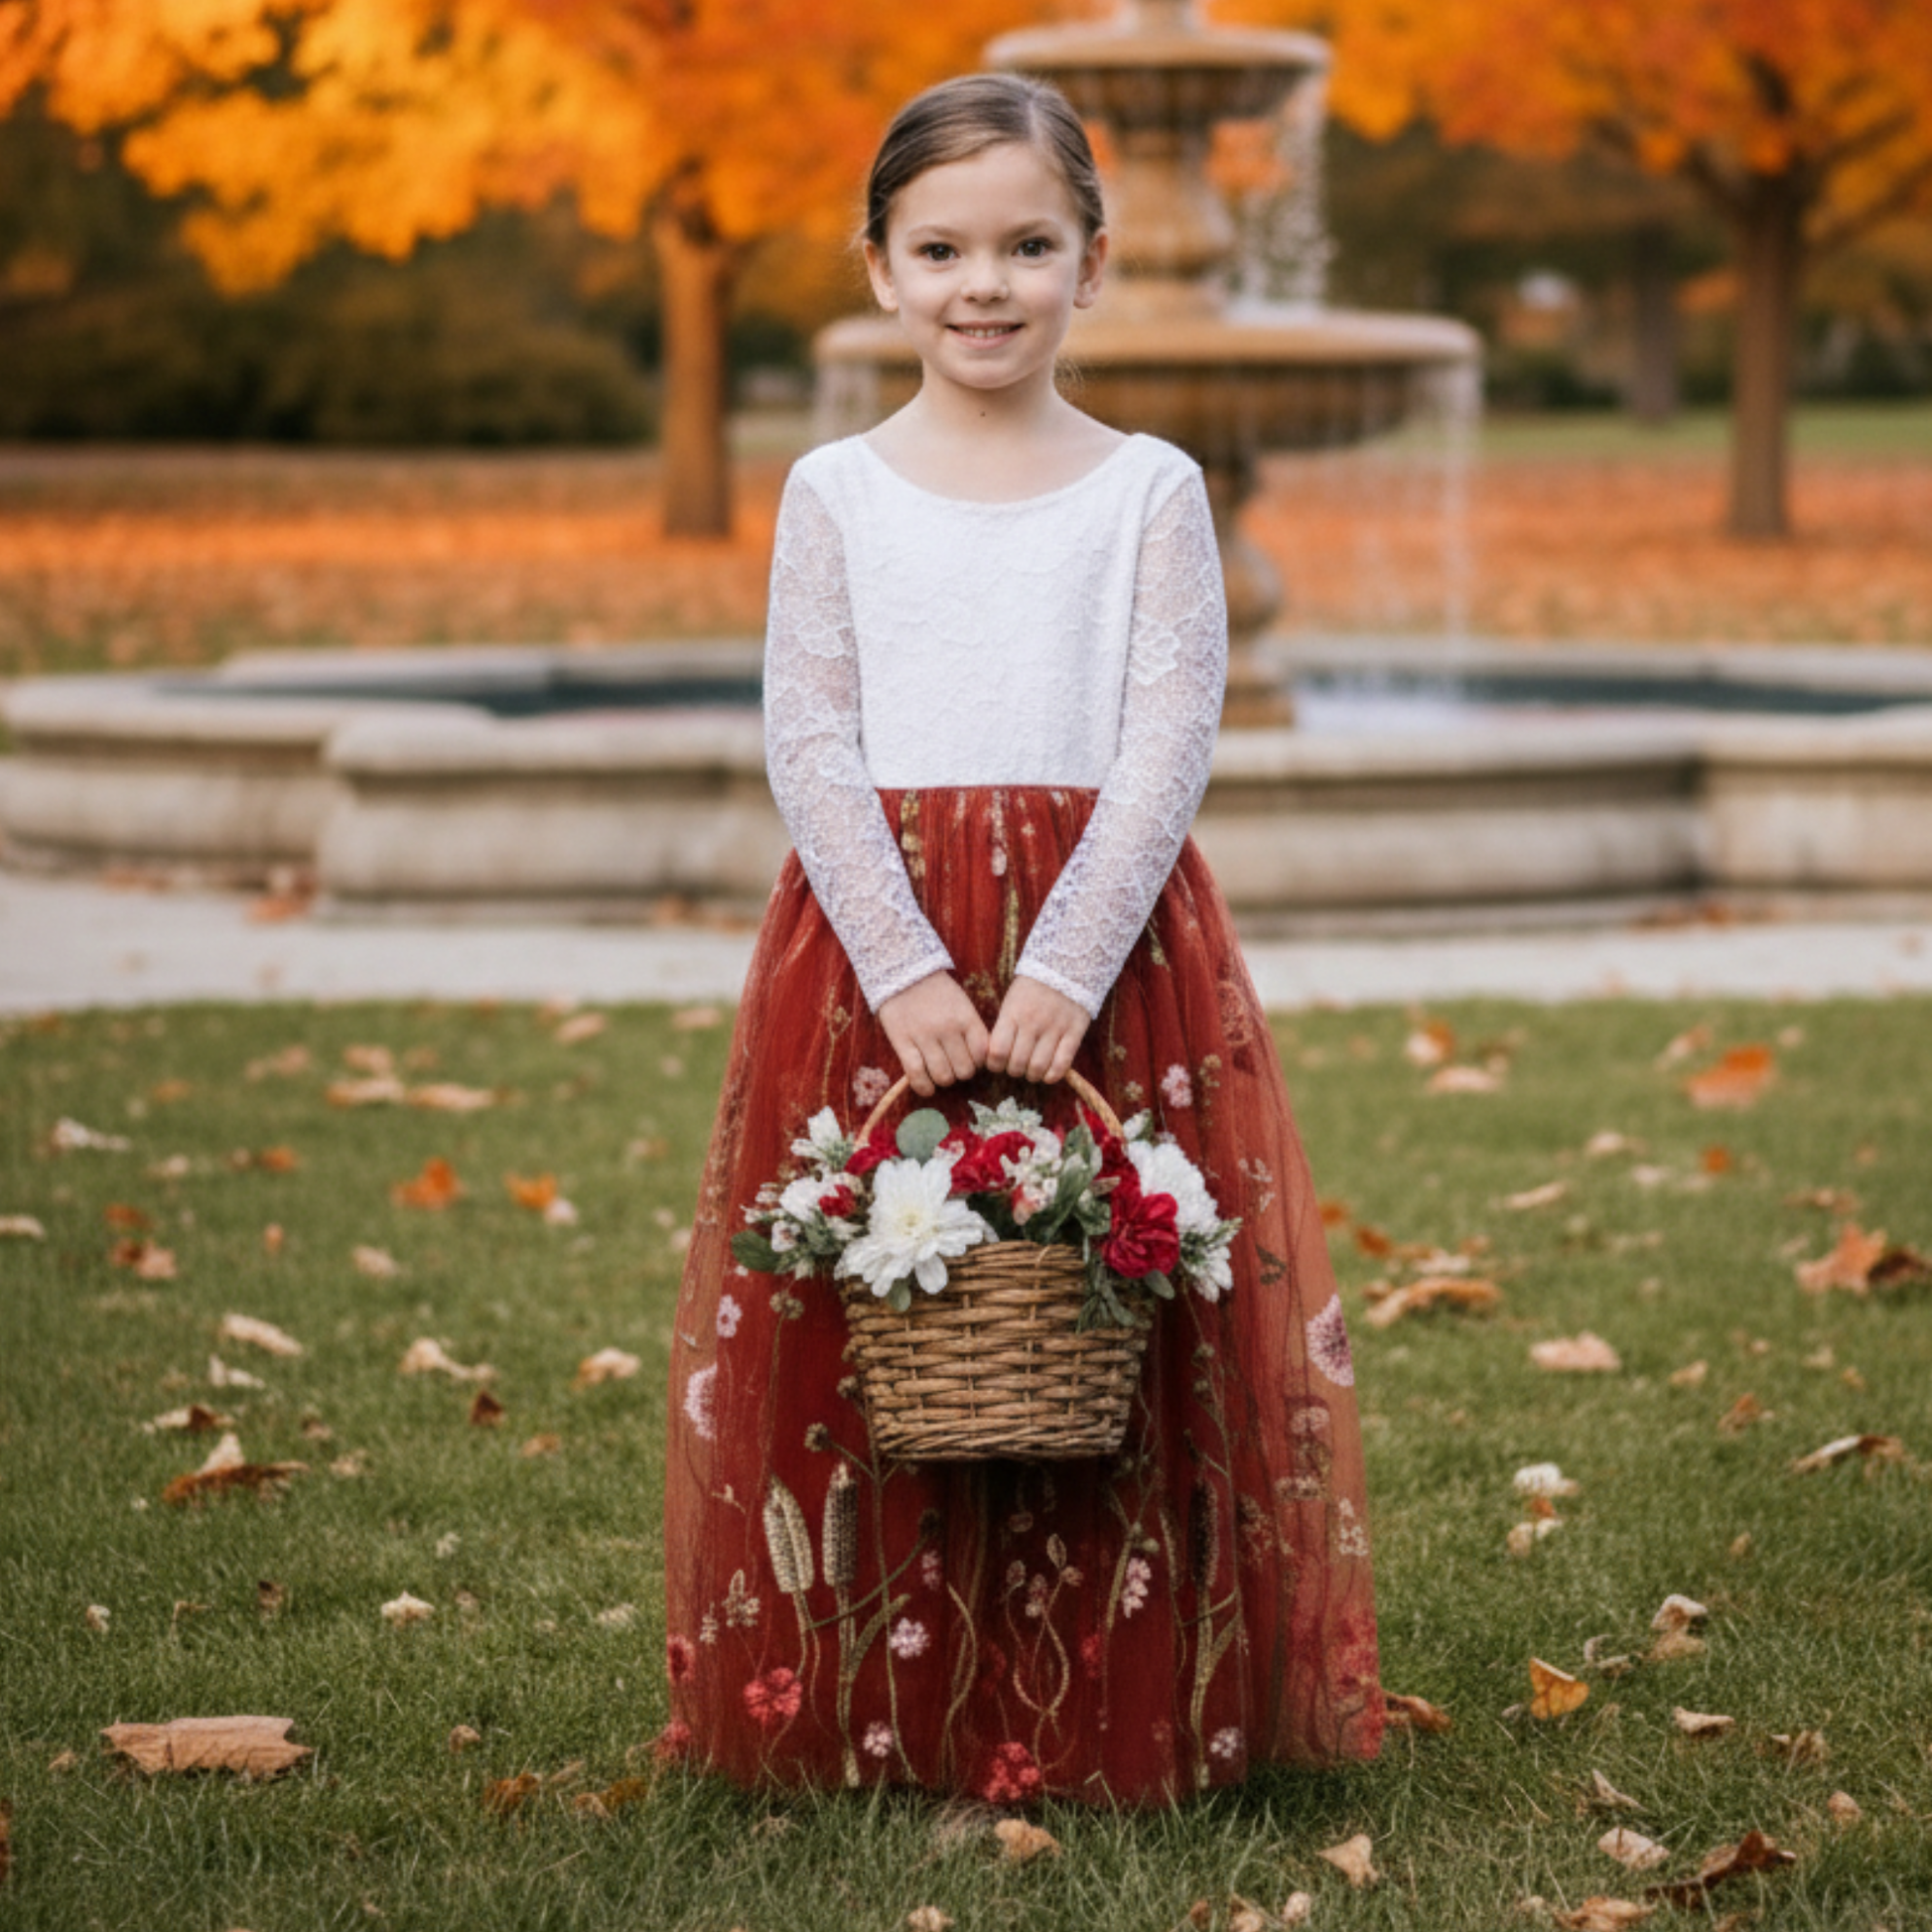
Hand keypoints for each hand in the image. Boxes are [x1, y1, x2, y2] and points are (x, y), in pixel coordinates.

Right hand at [877, 972, 989, 1096]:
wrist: (902, 971)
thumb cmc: (936, 990)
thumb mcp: (961, 1003)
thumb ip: (970, 1028)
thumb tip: (978, 1058)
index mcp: (966, 1018)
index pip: (982, 1055)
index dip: (976, 1062)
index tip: (968, 1059)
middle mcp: (948, 1029)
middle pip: (964, 1070)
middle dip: (960, 1072)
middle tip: (952, 1065)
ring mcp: (925, 1037)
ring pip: (943, 1076)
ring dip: (943, 1079)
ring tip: (938, 1072)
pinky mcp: (903, 1042)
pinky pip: (917, 1074)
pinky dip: (924, 1086)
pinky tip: (926, 1087)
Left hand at [987, 975, 1088, 1084]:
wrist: (1066, 967)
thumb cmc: (1032, 988)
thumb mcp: (1011, 1001)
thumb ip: (1004, 1027)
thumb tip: (995, 1056)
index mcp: (1012, 1014)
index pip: (997, 1051)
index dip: (994, 1064)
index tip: (997, 1063)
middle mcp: (1032, 1023)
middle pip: (1017, 1064)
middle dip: (1013, 1071)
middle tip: (1016, 1066)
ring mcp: (1054, 1028)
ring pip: (1038, 1067)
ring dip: (1032, 1075)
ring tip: (1031, 1070)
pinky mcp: (1074, 1033)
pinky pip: (1062, 1064)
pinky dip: (1052, 1075)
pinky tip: (1048, 1074)